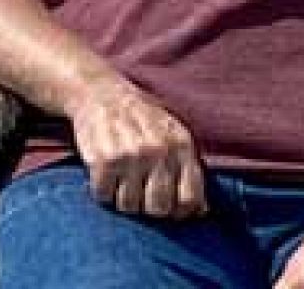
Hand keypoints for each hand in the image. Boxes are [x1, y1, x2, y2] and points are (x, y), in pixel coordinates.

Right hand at [68, 79, 206, 219]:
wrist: (101, 91)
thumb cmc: (142, 118)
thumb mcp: (173, 134)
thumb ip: (189, 170)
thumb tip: (202, 212)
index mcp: (181, 144)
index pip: (189, 198)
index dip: (180, 211)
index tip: (170, 208)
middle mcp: (158, 150)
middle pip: (158, 208)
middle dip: (149, 206)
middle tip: (141, 190)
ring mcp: (130, 155)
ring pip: (129, 206)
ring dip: (123, 197)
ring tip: (122, 175)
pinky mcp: (104, 159)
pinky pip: (104, 195)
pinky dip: (102, 189)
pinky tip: (106, 170)